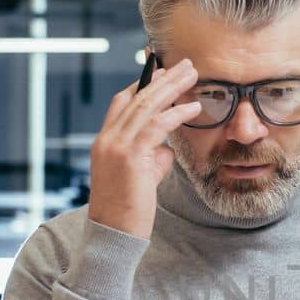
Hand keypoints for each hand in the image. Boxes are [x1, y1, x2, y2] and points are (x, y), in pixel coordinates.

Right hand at [86, 57, 201, 239]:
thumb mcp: (140, 178)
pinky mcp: (129, 158)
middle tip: (184, 64)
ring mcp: (116, 147)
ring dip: (172, 88)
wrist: (113, 235)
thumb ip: (152, 158)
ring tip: (192, 74)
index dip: (142, 84)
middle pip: (136, 98)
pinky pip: (157, 127)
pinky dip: (177, 115)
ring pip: (146, 106)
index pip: (122, 102)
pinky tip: (194, 109)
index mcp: (105, 142)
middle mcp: (107, 140)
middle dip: (162, 78)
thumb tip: (168, 147)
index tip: (161, 71)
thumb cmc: (128, 211)